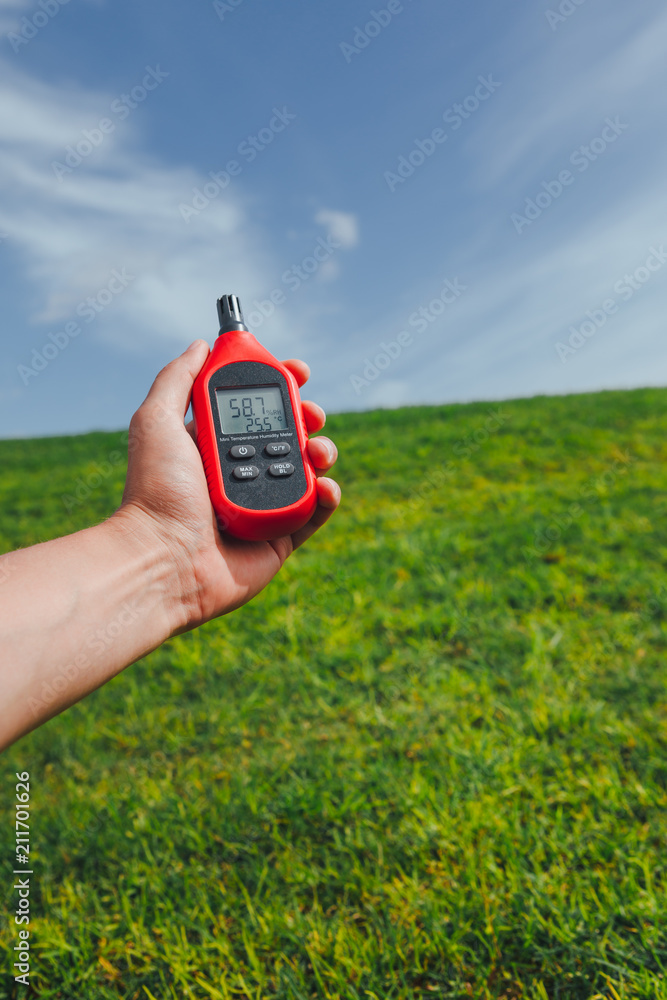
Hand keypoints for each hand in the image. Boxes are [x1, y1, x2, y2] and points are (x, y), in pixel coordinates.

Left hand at [115, 340, 339, 630]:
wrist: (164, 559)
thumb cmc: (156, 492)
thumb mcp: (155, 421)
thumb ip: (178, 380)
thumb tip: (202, 345)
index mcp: (213, 445)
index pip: (252, 407)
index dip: (278, 386)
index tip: (298, 371)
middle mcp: (238, 472)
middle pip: (287, 434)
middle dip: (307, 417)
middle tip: (313, 414)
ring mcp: (261, 505)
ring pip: (307, 470)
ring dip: (323, 453)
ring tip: (320, 453)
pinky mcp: (279, 538)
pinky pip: (314, 513)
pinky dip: (328, 496)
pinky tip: (325, 486)